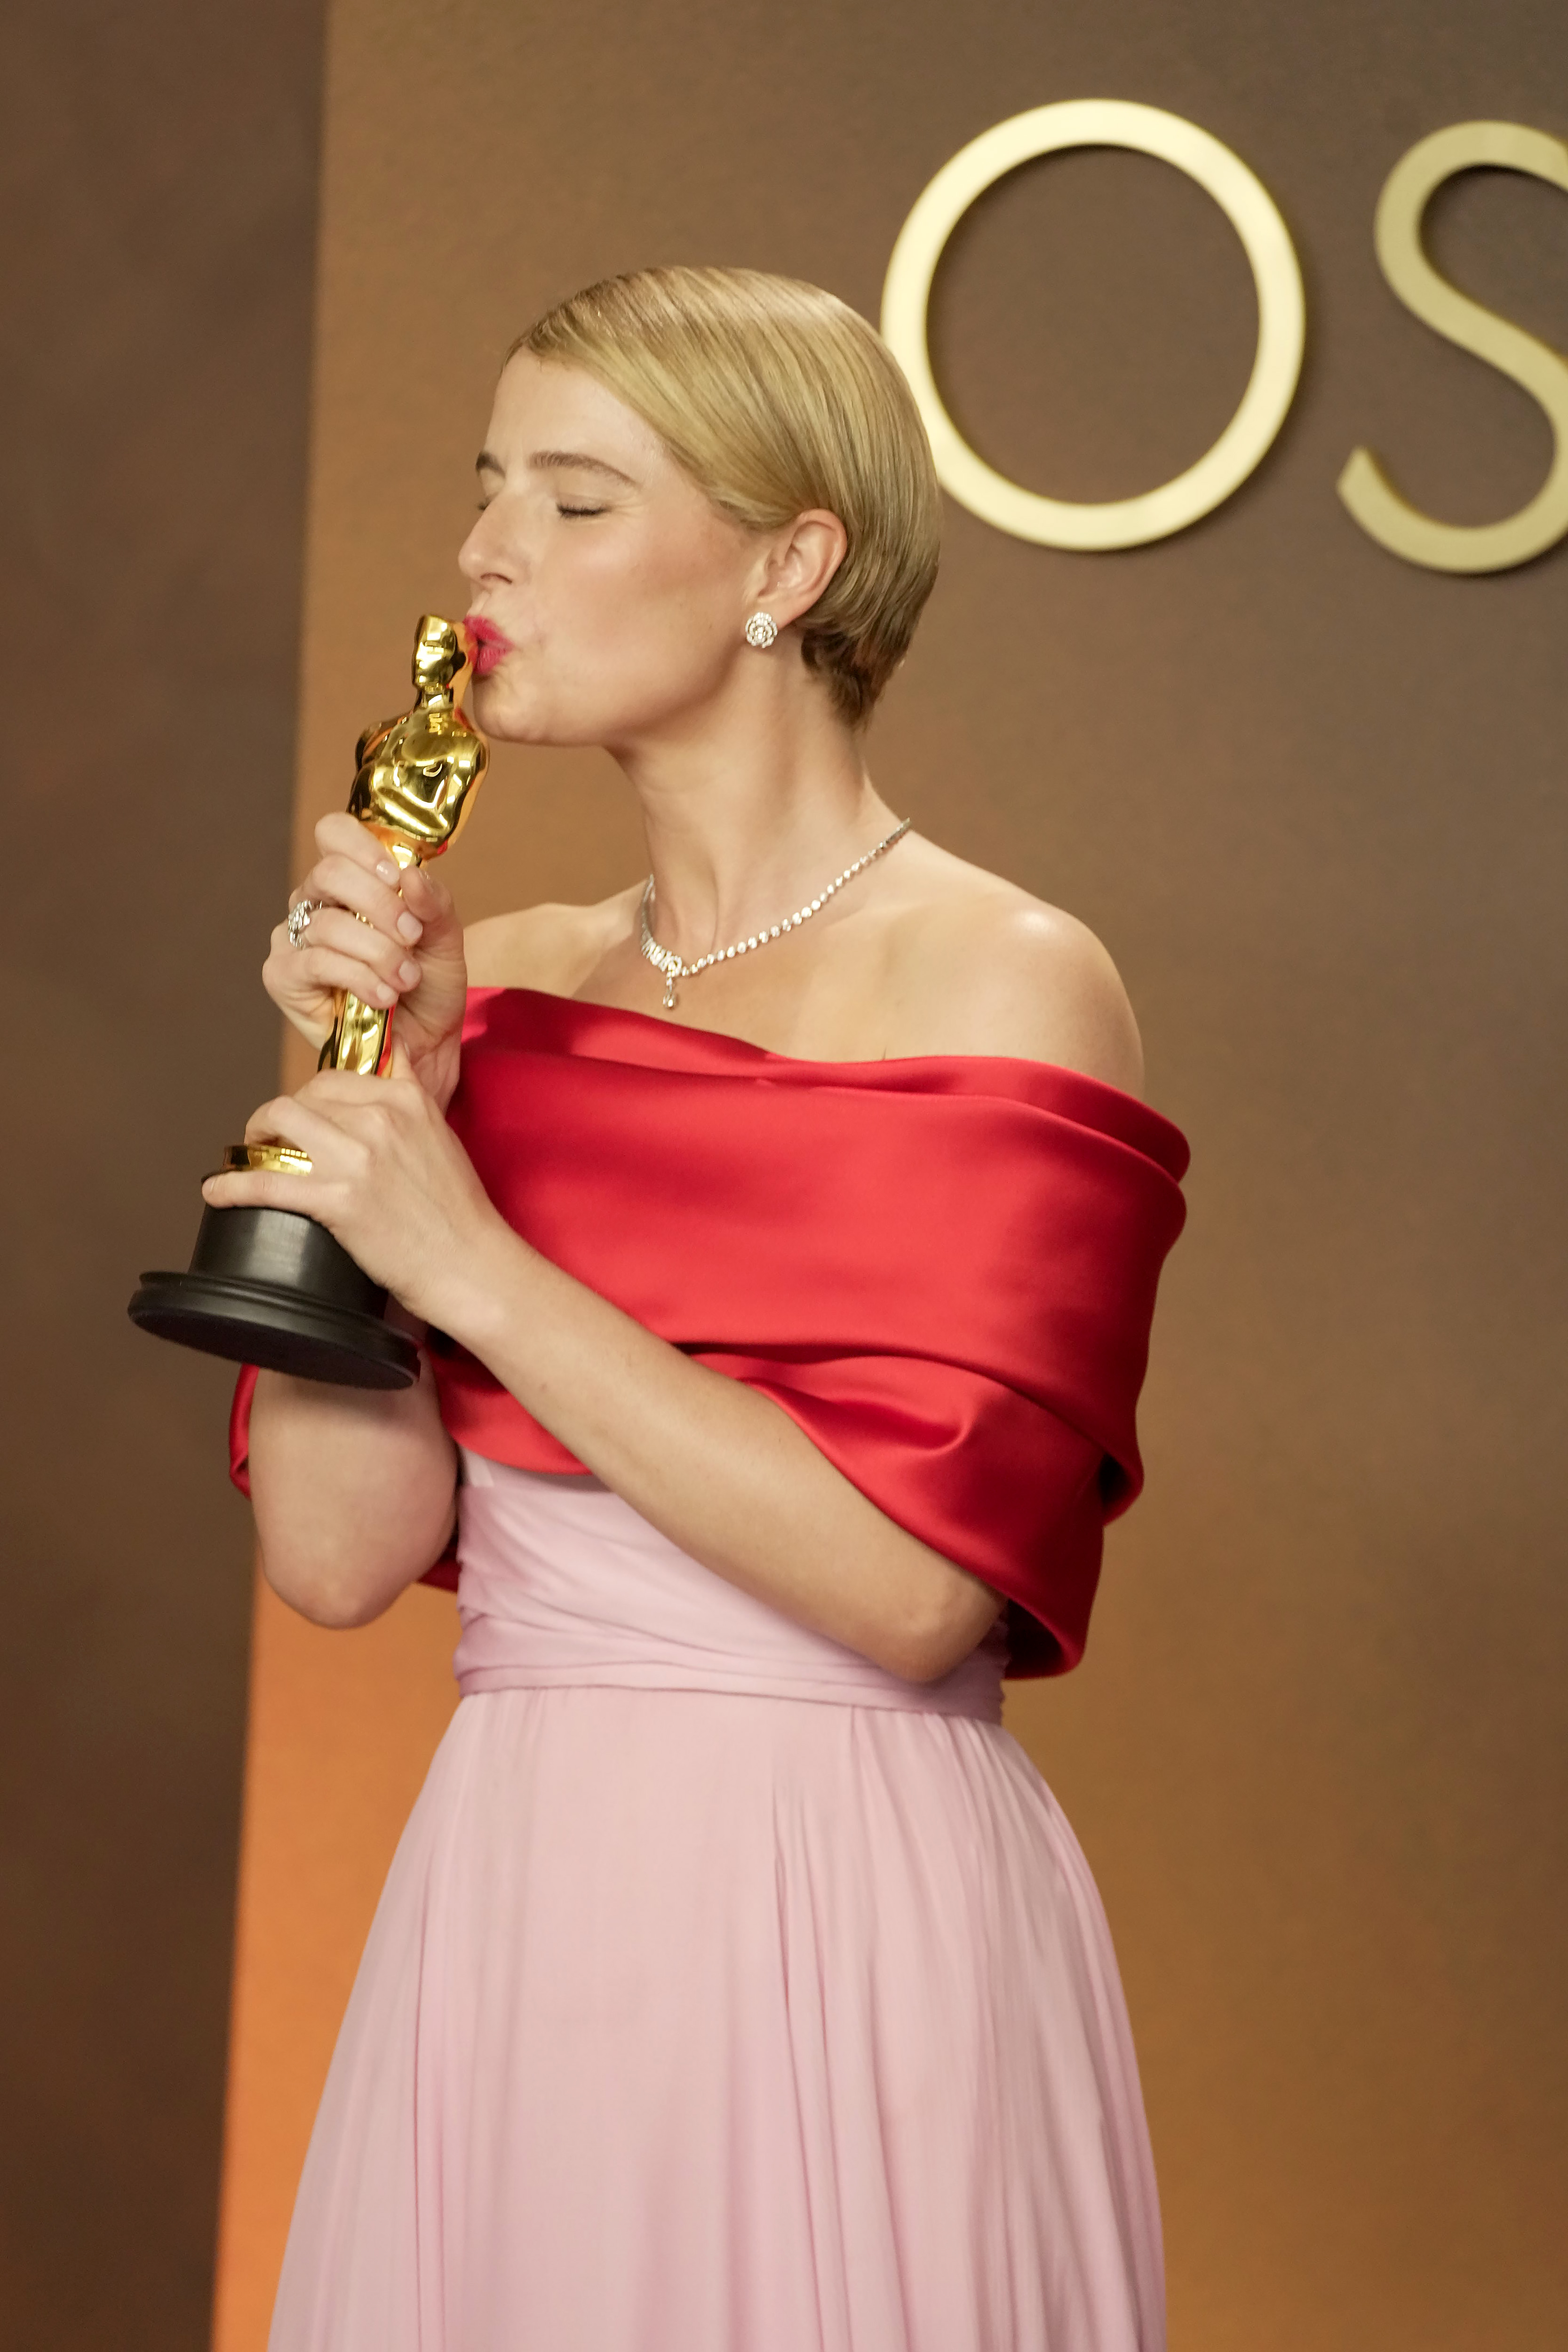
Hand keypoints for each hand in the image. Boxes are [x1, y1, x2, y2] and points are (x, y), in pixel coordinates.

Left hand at [202, 1041, 514, 1334]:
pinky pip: (266, 1182)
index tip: (302, 1116)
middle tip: (274, 1141)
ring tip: (250, 1156)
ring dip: (255, 1138)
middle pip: (302, 1096)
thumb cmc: (458, 1212)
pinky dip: (232, 1186)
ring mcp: (355, 1157)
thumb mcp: (440, 1135)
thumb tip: (390, 1060)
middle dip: (281, 1117)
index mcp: (405, 1098)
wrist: (469, 1264)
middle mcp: (379, 1118)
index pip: (335, 1077)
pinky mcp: (336, 1200)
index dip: (310, 1097)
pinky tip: (216, 1191)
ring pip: (279, 1121)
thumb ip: (409, 1097)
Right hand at [265, 812, 469, 1108]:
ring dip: (378, 953)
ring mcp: (293, 938)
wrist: (423, 1047)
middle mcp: (315, 902)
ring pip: (328, 923)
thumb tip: (409, 876)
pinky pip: (315, 962)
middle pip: (330, 872)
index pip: (335, 832)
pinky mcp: (283, 977)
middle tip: (412, 938)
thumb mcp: (445, 940)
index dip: (364, 848)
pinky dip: (358, 977)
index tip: (397, 878)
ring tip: (405, 980)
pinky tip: (384, 997)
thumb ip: (433, 903)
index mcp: (351, 881)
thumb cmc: (429, 989)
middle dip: (380, 905)